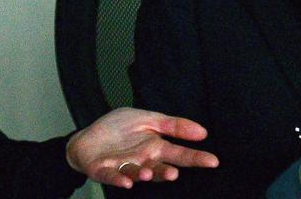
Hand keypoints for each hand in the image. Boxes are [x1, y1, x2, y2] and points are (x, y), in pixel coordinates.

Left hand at [66, 107, 218, 188]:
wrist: (87, 138)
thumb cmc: (118, 130)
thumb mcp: (145, 119)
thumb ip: (172, 125)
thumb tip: (202, 131)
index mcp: (155, 148)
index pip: (179, 153)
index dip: (195, 157)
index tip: (213, 161)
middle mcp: (143, 161)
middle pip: (159, 168)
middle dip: (166, 172)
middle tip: (174, 173)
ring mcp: (124, 167)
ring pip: (137, 174)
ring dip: (143, 175)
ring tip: (147, 173)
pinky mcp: (105, 171)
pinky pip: (113, 177)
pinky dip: (119, 180)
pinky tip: (126, 182)